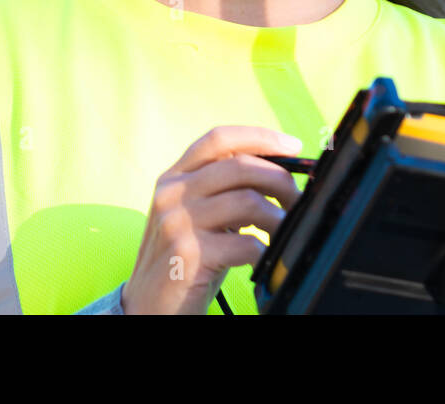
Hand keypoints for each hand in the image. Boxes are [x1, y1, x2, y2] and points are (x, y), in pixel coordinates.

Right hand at [121, 126, 302, 313]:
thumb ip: (224, 192)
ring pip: (247, 201)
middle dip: (280, 179)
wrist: (146, 307)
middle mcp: (172, 193)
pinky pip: (244, 243)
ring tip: (285, 232)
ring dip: (278, 217)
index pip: (219, 138)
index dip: (260, 137)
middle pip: (240, 165)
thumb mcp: (197, 217)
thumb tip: (279, 174)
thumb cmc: (185, 261)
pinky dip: (264, 250)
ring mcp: (177, 222)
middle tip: (297, 200)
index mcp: (174, 178)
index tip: (292, 146)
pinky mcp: (187, 253)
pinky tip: (265, 258)